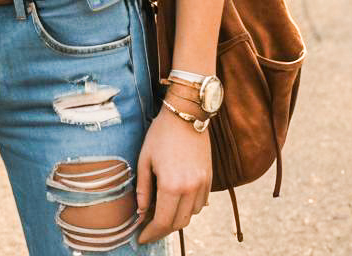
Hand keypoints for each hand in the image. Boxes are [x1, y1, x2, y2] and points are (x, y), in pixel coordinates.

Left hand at [135, 103, 211, 243]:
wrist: (186, 114)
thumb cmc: (161, 134)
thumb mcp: (145, 159)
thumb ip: (143, 189)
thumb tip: (141, 212)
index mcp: (171, 185)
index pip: (162, 222)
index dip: (151, 233)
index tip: (142, 238)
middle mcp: (190, 188)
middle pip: (178, 223)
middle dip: (163, 229)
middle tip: (149, 227)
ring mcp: (202, 184)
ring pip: (191, 214)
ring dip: (177, 218)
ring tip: (162, 211)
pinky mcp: (209, 177)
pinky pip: (201, 203)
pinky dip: (190, 207)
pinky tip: (178, 199)